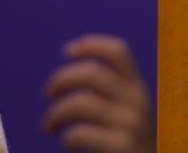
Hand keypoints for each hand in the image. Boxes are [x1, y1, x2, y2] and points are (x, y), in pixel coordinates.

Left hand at [42, 35, 154, 151]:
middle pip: (92, 73)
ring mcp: (131, 125)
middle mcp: (138, 102)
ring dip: (56, 113)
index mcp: (139, 90)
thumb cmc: (133, 146)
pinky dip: (67, 137)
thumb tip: (69, 80)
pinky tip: (67, 144)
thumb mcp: (130, 115)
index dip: (91, 45)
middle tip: (48, 95)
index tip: (67, 51)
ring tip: (49, 127)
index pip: (119, 52)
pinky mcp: (122, 147)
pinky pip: (80, 134)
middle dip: (61, 80)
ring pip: (81, 102)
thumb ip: (111, 97)